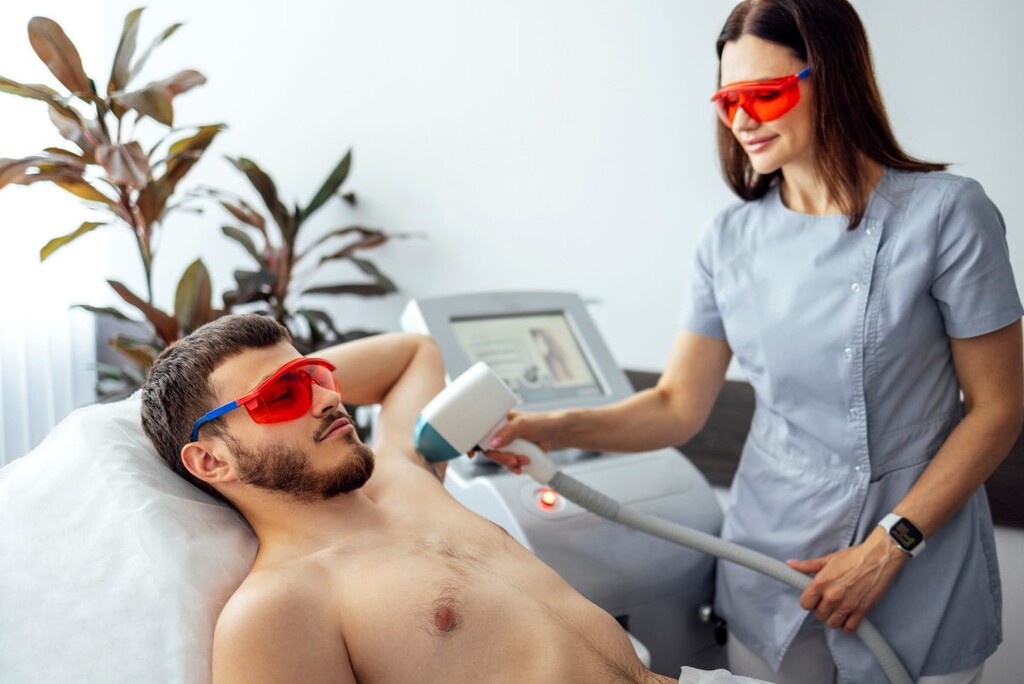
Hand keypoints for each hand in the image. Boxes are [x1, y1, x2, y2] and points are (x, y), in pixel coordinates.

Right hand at [476, 410, 563, 473]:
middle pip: (490, 449)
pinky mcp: (514, 452)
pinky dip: (514, 466)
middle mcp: (501, 431)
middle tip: (512, 459)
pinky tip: (522, 466)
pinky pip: (507, 463)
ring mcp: (507, 443)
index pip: (481, 430)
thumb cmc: (542, 423)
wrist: (556, 434)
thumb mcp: (523, 425)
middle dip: (500, 457)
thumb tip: (494, 442)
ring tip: (523, 461)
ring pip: (499, 457)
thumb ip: (508, 432)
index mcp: (499, 420)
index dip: (474, 442)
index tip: (471, 452)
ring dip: (510, 462)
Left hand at [786, 527, 908, 632]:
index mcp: (821, 583)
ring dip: (833, 618)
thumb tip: (791, 564)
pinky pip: (849, 628)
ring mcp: (847, 605)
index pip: (805, 603)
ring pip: (832, 623)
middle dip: (821, 609)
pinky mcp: (862, 611)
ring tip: (837, 610)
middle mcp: (832, 596)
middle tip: (828, 602)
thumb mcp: (828, 559)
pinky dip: (847, 625)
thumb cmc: (854, 556)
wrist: (879, 558)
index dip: (808, 602)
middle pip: (818, 615)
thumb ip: (808, 565)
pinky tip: (848, 617)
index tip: (814, 599)